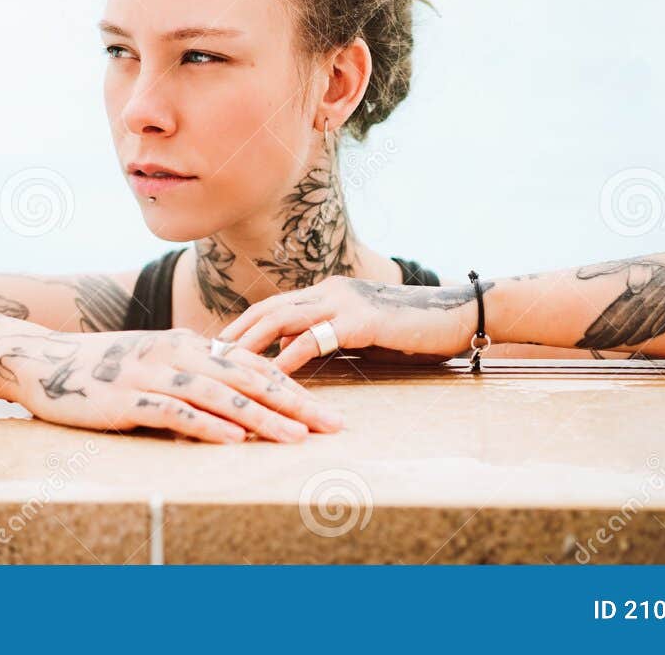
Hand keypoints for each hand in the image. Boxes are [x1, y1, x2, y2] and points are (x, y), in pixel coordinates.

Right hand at [0, 328, 346, 443]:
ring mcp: (153, 374)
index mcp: (188, 344)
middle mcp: (178, 353)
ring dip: (263, 417)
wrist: (43, 361)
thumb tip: (235, 400)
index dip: (293, 389)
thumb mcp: (154, 361)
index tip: (327, 412)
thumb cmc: (102, 368)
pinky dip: (208, 425)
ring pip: (220, 396)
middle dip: (295, 404)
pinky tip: (235, 439)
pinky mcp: (128, 399)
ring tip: (297, 436)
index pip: (253, 367)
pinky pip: (175, 412)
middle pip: (249, 380)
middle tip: (333, 426)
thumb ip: (192, 373)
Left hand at [216, 275, 477, 372]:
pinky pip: (316, 337)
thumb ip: (329, 336)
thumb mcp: (361, 330)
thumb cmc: (411, 329)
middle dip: (235, 333)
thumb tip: (291, 355)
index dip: (242, 325)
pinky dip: (290, 355)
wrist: (457, 314)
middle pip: (268, 308)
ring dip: (251, 343)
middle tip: (207, 358)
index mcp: (327, 292)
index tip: (215, 348)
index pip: (273, 305)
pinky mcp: (362, 320)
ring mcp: (344, 302)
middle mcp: (329, 290)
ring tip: (226, 364)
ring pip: (283, 318)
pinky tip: (273, 373)